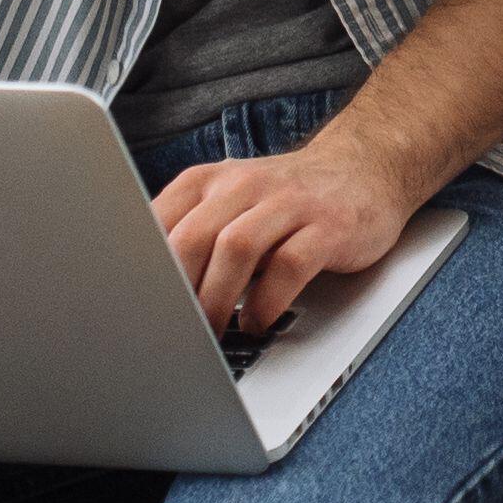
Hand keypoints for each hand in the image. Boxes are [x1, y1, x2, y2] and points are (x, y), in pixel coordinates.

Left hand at [155, 129, 418, 338]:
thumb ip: (189, 234)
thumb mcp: (228, 203)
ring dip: (219, 300)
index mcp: (209, 181)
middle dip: (179, 293)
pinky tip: (258, 321)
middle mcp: (244, 185)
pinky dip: (268, 302)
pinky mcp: (328, 226)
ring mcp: (288, 203)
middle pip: (193, 237)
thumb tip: (146, 289)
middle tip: (176, 331)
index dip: (143, 271)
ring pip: (237, 249)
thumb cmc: (286, 198)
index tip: (138, 309)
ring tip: (214, 333)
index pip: (158, 223)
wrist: (363, 169)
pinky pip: (290, 266)